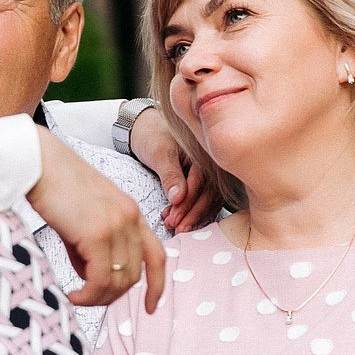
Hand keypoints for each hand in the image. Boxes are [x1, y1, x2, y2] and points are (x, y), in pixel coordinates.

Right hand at [28, 129, 165, 311]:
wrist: (37, 162)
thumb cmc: (53, 186)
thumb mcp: (83, 216)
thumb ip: (93, 245)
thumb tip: (91, 278)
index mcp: (131, 211)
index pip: (156, 255)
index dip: (157, 285)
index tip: (151, 306)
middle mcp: (130, 218)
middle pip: (135, 275)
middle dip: (112, 296)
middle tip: (87, 299)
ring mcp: (116, 225)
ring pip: (119, 281)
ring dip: (98, 298)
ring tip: (76, 297)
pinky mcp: (97, 234)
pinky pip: (100, 280)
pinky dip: (88, 295)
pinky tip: (72, 295)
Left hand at [127, 107, 223, 234]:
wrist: (144, 126)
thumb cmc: (151, 135)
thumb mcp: (159, 153)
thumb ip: (170, 175)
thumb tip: (179, 198)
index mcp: (203, 153)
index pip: (202, 183)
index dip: (188, 204)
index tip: (174, 218)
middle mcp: (210, 163)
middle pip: (209, 194)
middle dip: (192, 213)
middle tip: (176, 228)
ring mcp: (207, 171)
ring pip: (208, 198)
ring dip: (194, 215)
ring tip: (177, 228)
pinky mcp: (200, 179)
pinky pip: (203, 197)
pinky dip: (193, 211)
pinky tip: (180, 220)